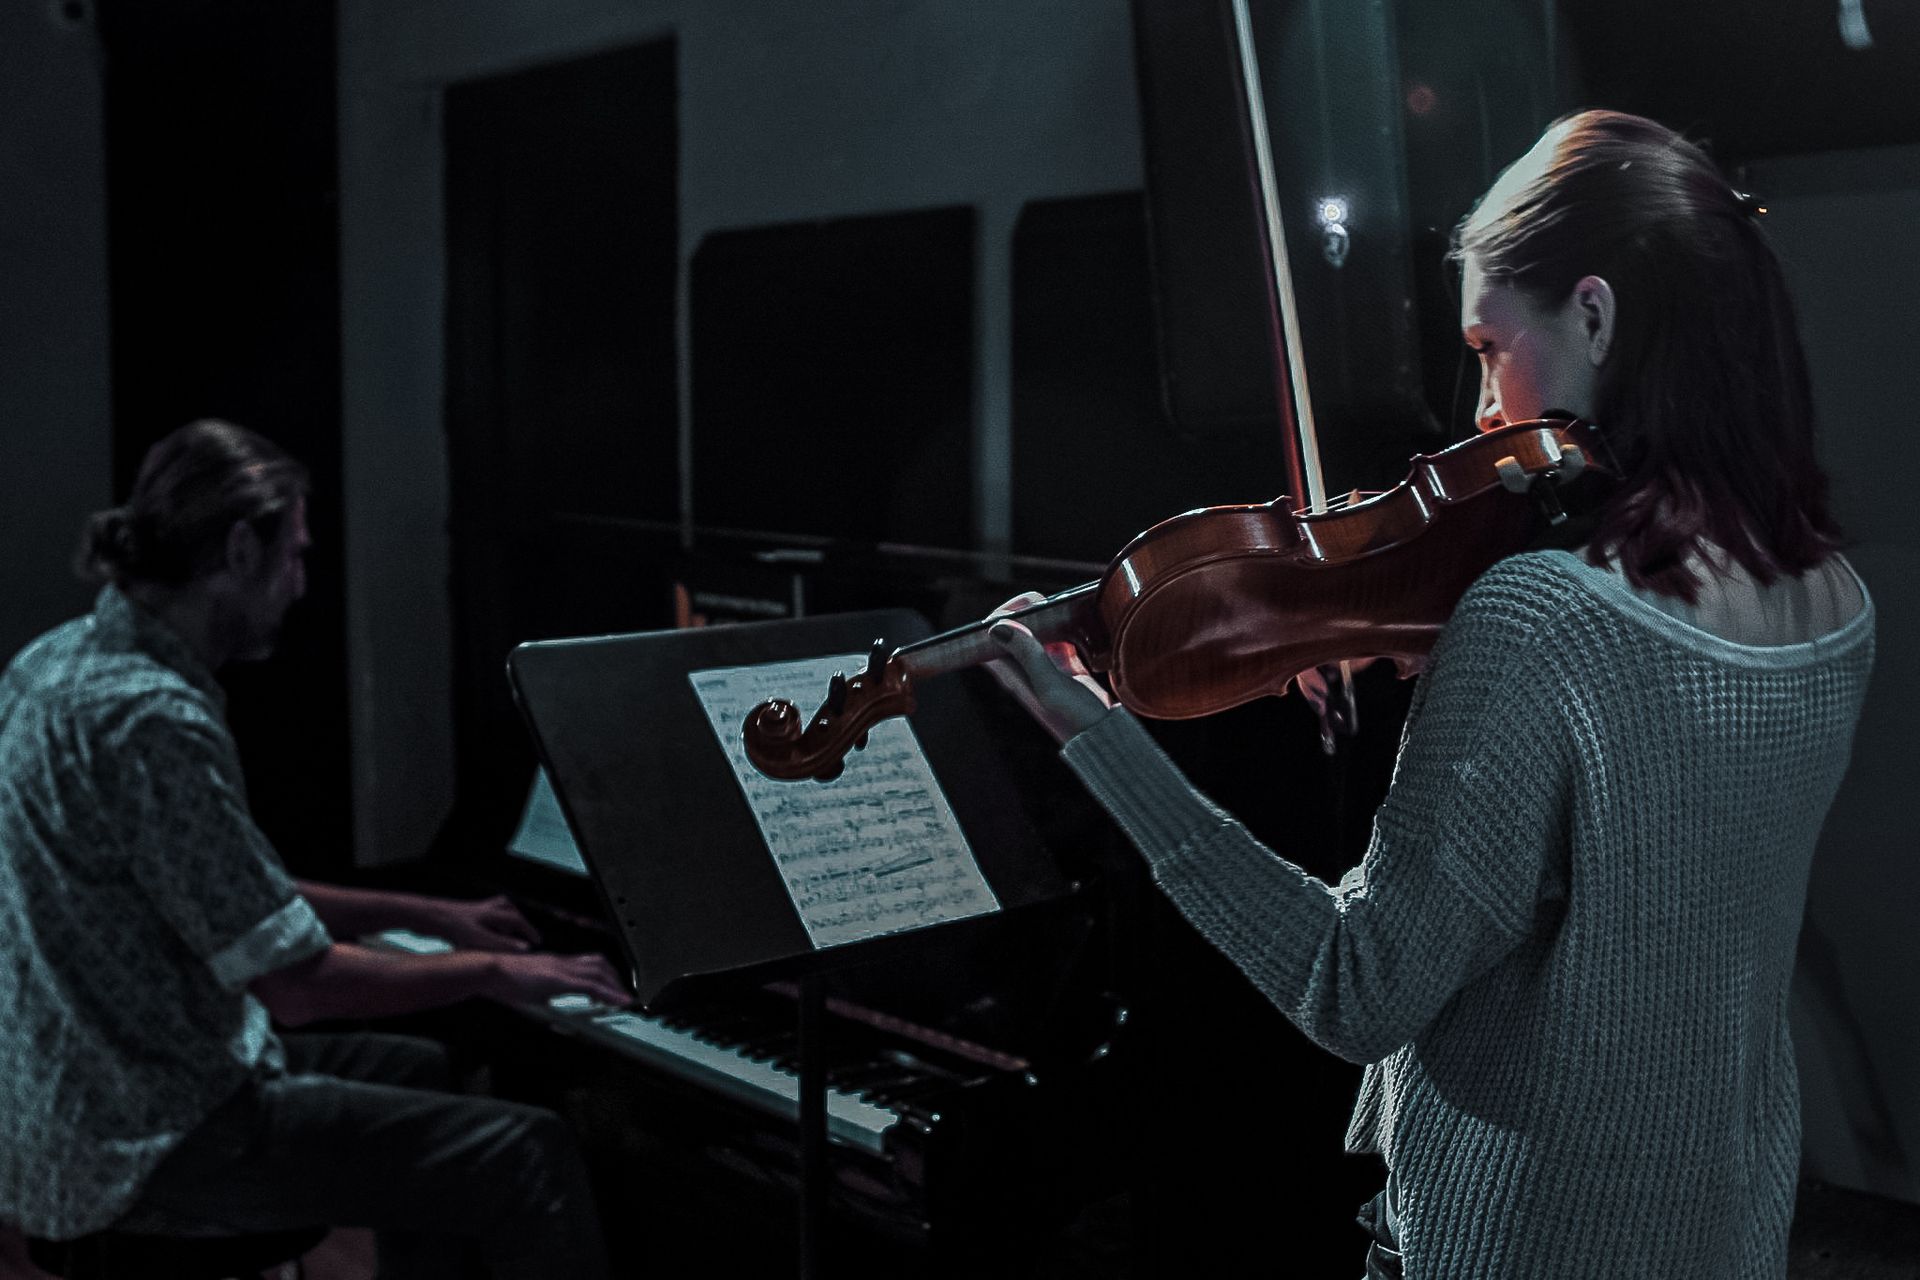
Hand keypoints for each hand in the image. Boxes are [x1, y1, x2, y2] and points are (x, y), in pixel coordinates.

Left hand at [425, 894, 540, 952]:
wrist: (425, 916)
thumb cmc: (451, 927)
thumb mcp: (479, 939)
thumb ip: (503, 945)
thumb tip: (525, 949)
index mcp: (492, 913)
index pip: (518, 921)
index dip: (529, 932)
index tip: (537, 941)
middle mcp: (484, 909)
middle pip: (508, 911)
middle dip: (518, 922)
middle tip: (524, 934)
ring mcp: (472, 910)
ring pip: (494, 911)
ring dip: (502, 921)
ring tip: (505, 934)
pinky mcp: (461, 915)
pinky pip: (481, 918)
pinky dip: (487, 926)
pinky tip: (480, 939)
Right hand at [489, 951, 634, 1007]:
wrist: (489, 970)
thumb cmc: (503, 979)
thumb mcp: (530, 986)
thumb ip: (543, 990)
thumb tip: (548, 998)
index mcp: (556, 964)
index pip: (588, 964)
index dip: (605, 975)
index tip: (614, 987)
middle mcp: (562, 963)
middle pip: (599, 964)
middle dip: (615, 980)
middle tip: (623, 995)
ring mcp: (561, 969)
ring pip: (599, 972)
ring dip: (615, 986)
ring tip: (623, 1000)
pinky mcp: (558, 979)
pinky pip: (590, 985)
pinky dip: (608, 993)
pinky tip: (617, 1002)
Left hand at [982, 593, 1113, 744]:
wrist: (1103, 734)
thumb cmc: (1075, 716)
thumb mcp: (1050, 686)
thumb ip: (1028, 655)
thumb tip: (998, 627)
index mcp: (1011, 671)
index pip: (993, 632)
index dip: (1006, 612)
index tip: (1030, 606)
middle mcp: (1023, 666)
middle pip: (1015, 625)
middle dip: (1032, 609)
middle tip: (1054, 608)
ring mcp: (1043, 664)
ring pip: (1039, 628)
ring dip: (1051, 615)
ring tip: (1067, 612)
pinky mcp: (1064, 663)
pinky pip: (1060, 635)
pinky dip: (1068, 625)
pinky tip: (1080, 622)